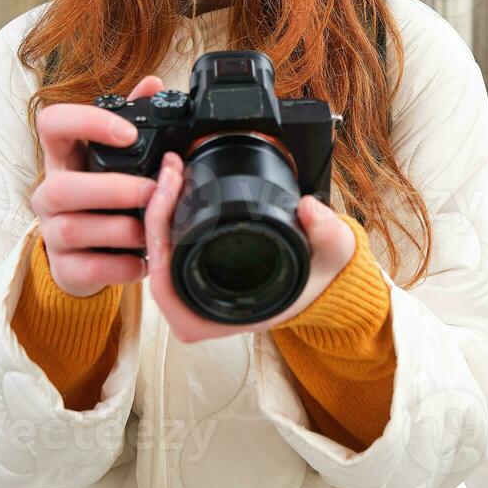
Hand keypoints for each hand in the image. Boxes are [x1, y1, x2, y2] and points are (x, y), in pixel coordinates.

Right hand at [30, 75, 168, 297]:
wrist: (87, 257)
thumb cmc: (103, 199)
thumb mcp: (113, 159)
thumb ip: (131, 120)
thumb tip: (153, 83)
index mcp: (63, 158)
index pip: (51, 124)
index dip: (86, 122)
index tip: (128, 134)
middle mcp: (49, 194)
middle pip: (60, 188)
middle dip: (111, 189)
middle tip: (152, 191)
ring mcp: (53, 234)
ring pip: (74, 230)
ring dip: (122, 229)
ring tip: (151, 229)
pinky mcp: (65, 269)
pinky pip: (89, 269)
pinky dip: (123, 266)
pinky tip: (143, 259)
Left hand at [143, 150, 355, 343]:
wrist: (327, 280)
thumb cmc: (322, 277)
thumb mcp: (333, 253)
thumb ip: (327, 232)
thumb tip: (309, 208)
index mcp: (224, 316)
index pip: (167, 287)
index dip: (158, 242)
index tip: (168, 197)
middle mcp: (203, 308)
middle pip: (154, 263)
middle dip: (154, 212)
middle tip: (171, 171)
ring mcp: (197, 290)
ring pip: (158, 253)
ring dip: (159, 211)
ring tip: (173, 171)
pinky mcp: (200, 269)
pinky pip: (170, 246)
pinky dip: (168, 215)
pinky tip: (178, 184)